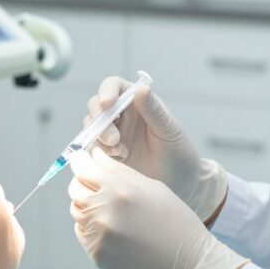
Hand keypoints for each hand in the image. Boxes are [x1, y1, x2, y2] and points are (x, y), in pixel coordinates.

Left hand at [69, 148, 247, 268]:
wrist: (189, 264)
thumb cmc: (175, 221)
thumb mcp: (152, 187)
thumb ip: (118, 169)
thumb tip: (94, 154)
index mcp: (119, 189)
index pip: (82, 168)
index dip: (81, 162)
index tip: (84, 162)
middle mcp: (104, 211)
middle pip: (74, 189)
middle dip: (84, 184)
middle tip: (100, 187)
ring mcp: (99, 235)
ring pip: (77, 211)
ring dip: (88, 207)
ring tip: (113, 211)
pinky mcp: (97, 255)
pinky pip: (83, 233)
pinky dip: (91, 228)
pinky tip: (114, 230)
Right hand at [87, 76, 226, 219]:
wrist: (179, 182)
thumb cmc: (178, 151)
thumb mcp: (168, 129)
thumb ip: (153, 110)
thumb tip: (141, 89)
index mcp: (135, 101)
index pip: (113, 86)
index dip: (107, 91)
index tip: (108, 103)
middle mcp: (120, 115)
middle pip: (95, 106)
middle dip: (99, 119)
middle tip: (114, 138)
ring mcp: (111, 134)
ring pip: (91, 127)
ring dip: (100, 136)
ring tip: (120, 151)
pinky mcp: (105, 154)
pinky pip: (91, 147)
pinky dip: (100, 151)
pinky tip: (119, 158)